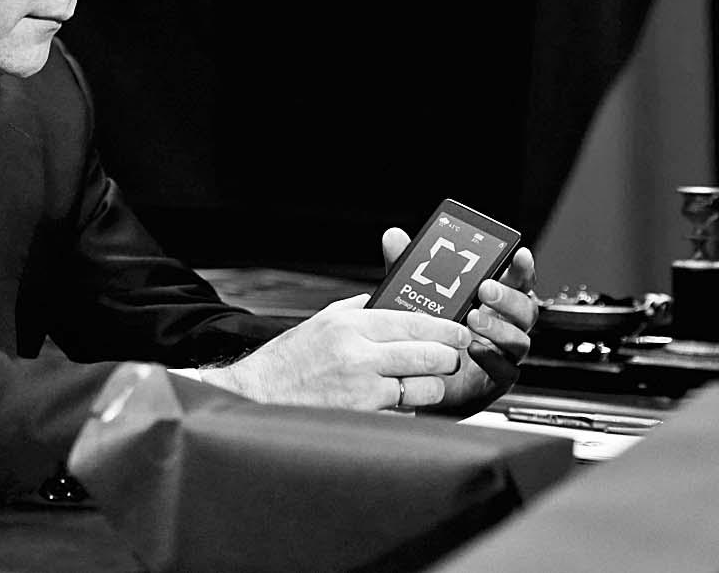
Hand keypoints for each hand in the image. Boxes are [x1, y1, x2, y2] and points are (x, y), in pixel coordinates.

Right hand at [206, 295, 471, 409]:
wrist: (259, 394)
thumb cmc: (288, 361)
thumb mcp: (322, 321)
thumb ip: (358, 309)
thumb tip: (391, 303)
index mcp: (350, 325)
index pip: (414, 322)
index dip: (446, 328)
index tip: (459, 332)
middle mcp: (360, 354)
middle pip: (429, 354)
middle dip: (449, 357)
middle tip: (451, 357)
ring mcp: (364, 389)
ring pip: (425, 387)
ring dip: (432, 385)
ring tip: (425, 382)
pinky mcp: (365, 417)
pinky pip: (405, 412)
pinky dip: (407, 408)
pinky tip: (398, 401)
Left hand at [380, 227, 537, 414]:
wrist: (419, 379)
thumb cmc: (428, 334)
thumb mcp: (417, 296)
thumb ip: (411, 269)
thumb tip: (394, 237)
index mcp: (493, 302)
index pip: (517, 282)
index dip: (522, 268)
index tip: (519, 254)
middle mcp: (504, 326)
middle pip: (524, 309)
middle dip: (508, 296)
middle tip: (485, 288)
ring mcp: (503, 353)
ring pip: (519, 339)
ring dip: (499, 327)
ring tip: (474, 318)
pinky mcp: (496, 379)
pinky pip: (506, 370)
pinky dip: (493, 358)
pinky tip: (476, 350)